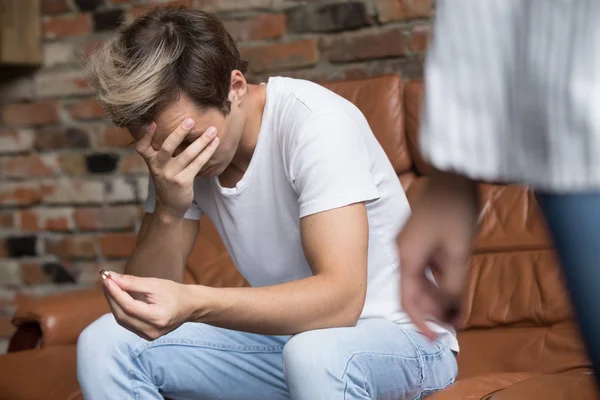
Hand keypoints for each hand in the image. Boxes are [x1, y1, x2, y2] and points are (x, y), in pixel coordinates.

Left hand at [100, 270, 194, 340]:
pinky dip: (120, 309)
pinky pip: (127, 322)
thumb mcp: (155, 284)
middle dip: (111, 297)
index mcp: (157, 318)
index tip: (106, 279)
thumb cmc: (175, 292)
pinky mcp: (146, 335)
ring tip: (109, 287)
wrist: (190, 306)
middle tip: (105, 280)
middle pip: (122, 315)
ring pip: (122, 320)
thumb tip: (110, 278)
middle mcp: (152, 331)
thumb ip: (132, 282)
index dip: (115, 292)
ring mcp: (148, 336)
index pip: (128, 306)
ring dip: (113, 303)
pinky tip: (118, 297)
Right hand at [136, 119, 218, 217]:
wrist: (170, 206)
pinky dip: (207, 152)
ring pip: (187, 155)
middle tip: (190, 120)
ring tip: (212, 130)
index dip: (145, 135)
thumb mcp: (159, 167)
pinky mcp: (183, 182)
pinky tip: (215, 143)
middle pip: (167, 147)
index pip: (142, 147)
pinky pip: (197, 164)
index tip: (151, 123)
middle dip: (179, 133)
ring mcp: (170, 175)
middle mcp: (158, 167)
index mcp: (151, 161)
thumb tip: (177, 128)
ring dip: (201, 141)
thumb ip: (160, 151)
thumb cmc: (167, 181)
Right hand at [397, 171, 478, 338]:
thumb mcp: (458, 254)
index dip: (420, 323)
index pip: (408, 301)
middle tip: (454, 327)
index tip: (434, 340)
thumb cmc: (455, 212)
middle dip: (433, 312)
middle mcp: (404, 254)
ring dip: (437, 298)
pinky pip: (425, 268)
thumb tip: (449, 311)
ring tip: (458, 314)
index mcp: (407, 259)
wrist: (453, 176)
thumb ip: (452, 286)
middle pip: (413, 292)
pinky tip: (453, 292)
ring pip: (420, 281)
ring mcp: (411, 245)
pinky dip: (438, 283)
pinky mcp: (420, 239)